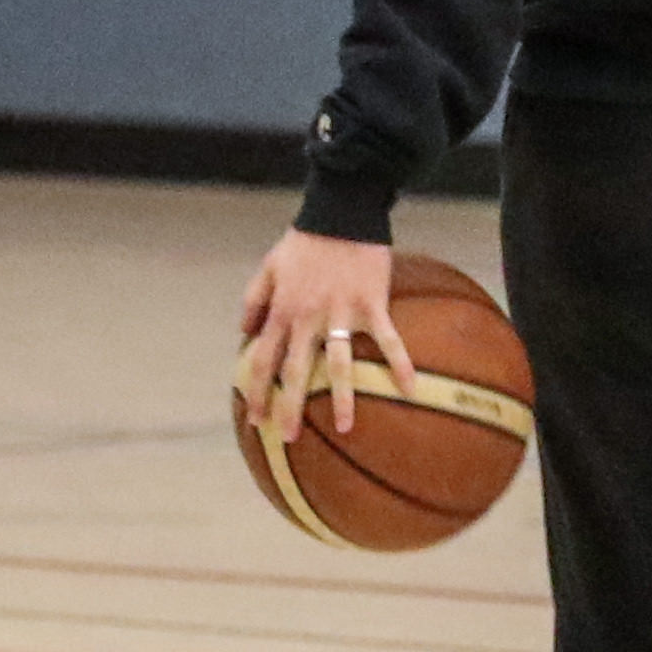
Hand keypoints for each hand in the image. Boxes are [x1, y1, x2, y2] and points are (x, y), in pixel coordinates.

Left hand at [236, 228, 417, 444]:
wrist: (340, 213)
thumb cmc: (304, 242)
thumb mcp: (268, 267)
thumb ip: (253, 301)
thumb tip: (243, 334)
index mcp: (281, 311)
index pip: (263, 361)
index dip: (258, 392)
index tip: (257, 420)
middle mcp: (307, 318)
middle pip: (295, 372)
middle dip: (289, 407)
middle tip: (289, 438)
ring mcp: (340, 313)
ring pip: (338, 364)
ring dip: (340, 398)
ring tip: (345, 428)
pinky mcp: (371, 304)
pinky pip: (387, 339)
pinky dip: (399, 363)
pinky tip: (409, 388)